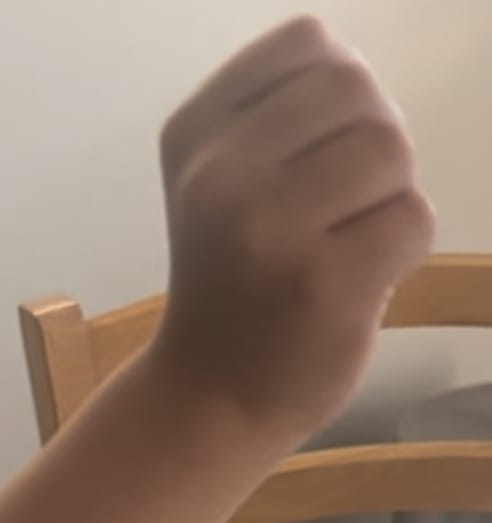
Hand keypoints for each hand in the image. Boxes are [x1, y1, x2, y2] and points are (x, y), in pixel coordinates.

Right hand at [151, 17, 434, 439]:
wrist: (207, 396)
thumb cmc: (229, 282)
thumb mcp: (216, 183)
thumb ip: (274, 117)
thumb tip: (363, 85)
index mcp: (192, 136)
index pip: (305, 43)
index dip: (333, 90)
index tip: (307, 153)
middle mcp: (218, 175)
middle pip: (357, 90)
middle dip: (367, 141)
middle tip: (335, 205)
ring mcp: (267, 230)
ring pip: (391, 150)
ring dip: (387, 196)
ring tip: (342, 244)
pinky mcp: (321, 283)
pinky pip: (412, 219)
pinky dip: (400, 252)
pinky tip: (353, 284)